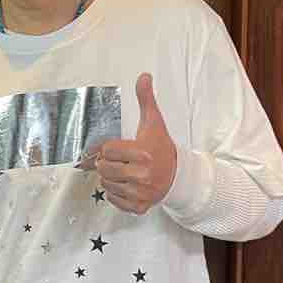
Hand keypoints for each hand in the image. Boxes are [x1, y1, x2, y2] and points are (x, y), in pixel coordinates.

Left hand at [95, 74, 177, 214]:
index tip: (117, 147)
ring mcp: (141, 193)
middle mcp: (142, 175)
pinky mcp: (139, 206)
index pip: (108, 150)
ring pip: (107, 185)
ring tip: (122, 172)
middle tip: (116, 160)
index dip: (109, 148)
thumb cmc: (161, 147)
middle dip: (106, 163)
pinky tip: (125, 185)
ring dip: (110, 178)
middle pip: (104, 168)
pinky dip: (116, 194)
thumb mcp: (154, 122)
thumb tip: (144, 76)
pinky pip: (115, 201)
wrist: (178, 174)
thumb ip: (146, 99)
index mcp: (143, 154)